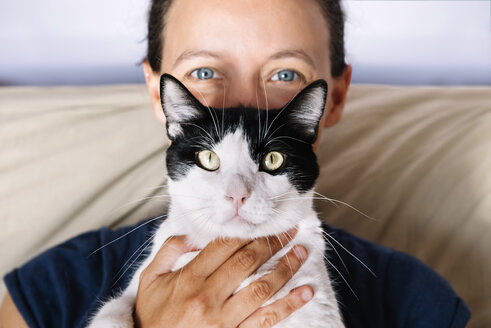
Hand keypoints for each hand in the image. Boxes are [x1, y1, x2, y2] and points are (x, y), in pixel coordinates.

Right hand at [134, 228, 312, 326]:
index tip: (265, 225)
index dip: (249, 232)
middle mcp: (208, 296)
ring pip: (262, 288)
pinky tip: (306, 292)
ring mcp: (223, 319)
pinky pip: (266, 319)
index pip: (225, 246)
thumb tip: (195, 236)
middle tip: (290, 231)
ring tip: (302, 253)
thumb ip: (170, 251)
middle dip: (272, 243)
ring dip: (286, 268)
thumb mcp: (151, 279)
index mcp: (190, 278)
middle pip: (247, 261)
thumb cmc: (152, 316)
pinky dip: (289, 305)